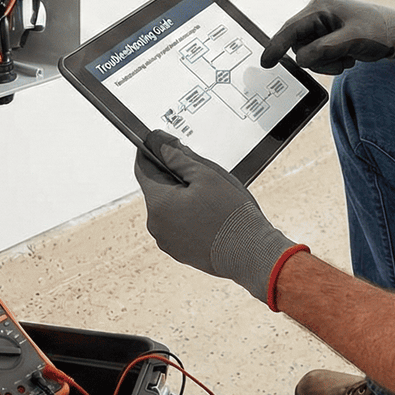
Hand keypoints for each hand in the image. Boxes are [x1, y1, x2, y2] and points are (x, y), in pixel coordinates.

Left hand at [133, 130, 299, 304]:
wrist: (252, 253)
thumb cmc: (232, 214)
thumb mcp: (206, 174)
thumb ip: (178, 156)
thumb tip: (158, 142)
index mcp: (159, 203)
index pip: (142, 168)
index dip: (151, 151)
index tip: (161, 141)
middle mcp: (156, 225)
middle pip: (157, 188)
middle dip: (173, 175)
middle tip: (198, 170)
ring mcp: (166, 241)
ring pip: (168, 207)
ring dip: (181, 196)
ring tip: (209, 196)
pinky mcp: (178, 252)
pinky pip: (176, 225)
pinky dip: (187, 214)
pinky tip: (209, 213)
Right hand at [259, 0, 394, 73]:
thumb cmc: (380, 31)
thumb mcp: (353, 40)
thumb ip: (325, 49)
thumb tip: (300, 58)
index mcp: (320, 8)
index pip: (291, 29)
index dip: (276, 46)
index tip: (265, 63)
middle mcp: (318, 14)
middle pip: (299, 45)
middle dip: (318, 59)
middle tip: (342, 63)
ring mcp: (322, 26)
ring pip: (308, 54)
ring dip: (327, 62)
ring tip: (349, 59)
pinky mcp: (328, 36)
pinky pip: (318, 55)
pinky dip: (332, 62)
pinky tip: (349, 57)